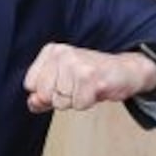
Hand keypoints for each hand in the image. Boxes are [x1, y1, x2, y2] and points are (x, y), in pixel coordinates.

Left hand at [24, 43, 155, 112]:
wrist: (125, 71)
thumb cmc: (92, 76)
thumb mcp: (62, 81)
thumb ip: (42, 94)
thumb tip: (33, 102)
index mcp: (52, 51)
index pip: (30, 84)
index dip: (47, 92)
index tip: (64, 83)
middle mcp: (63, 54)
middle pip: (45, 95)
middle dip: (62, 98)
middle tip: (78, 87)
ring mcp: (77, 64)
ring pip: (62, 102)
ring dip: (77, 100)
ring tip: (88, 87)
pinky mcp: (91, 77)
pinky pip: (79, 104)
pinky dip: (89, 102)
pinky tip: (96, 89)